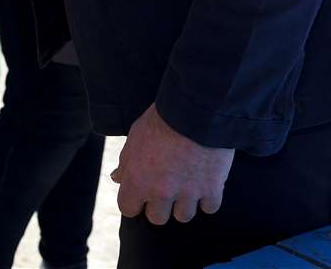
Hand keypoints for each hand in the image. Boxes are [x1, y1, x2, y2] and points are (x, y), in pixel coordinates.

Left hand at [112, 104, 233, 224]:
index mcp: (138, 180)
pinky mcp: (212, 189)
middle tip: (165, 189)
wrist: (194, 111)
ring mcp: (188, 193)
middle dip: (159, 205)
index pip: (128, 209)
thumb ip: (126, 162)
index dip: (133, 201)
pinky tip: (204, 184)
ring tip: (186, 185)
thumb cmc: (160, 121)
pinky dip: (208, 198)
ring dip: (184, 204)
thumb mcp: (135, 138)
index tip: (140, 194)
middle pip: (157, 218)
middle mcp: (161, 192)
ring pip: (184, 216)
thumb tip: (118, 178)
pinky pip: (209, 208)